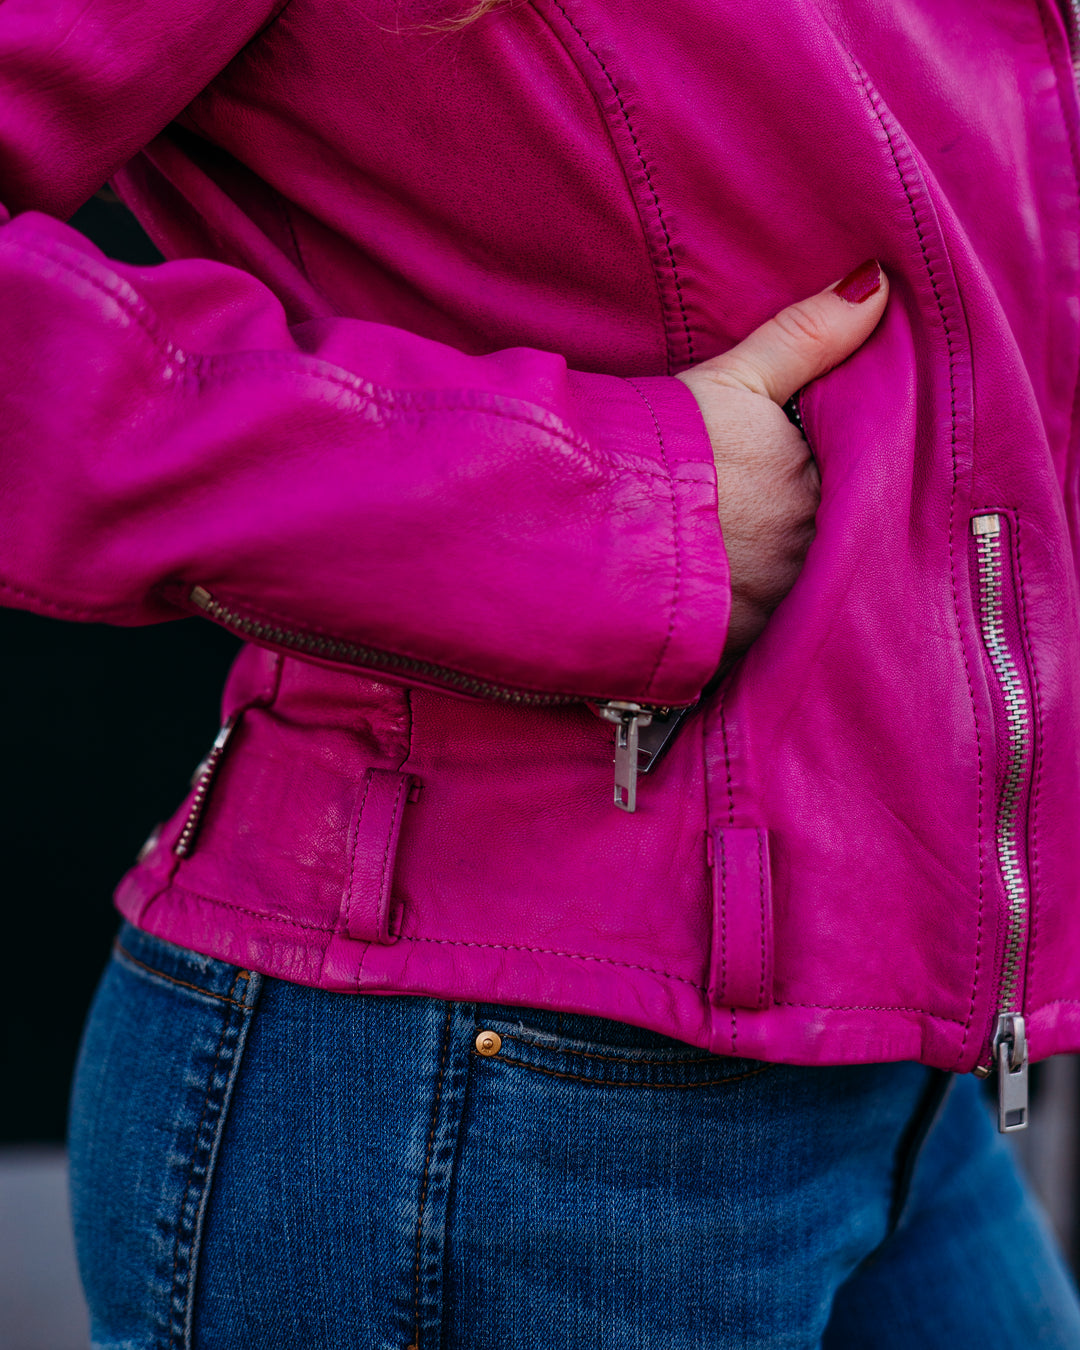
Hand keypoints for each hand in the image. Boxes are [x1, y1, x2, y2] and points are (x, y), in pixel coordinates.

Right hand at [676, 260, 888, 661]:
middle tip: (775, 518)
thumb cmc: (661, 444)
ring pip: (801, 586)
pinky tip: (731, 600)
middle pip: (833, 538)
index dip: (835, 477)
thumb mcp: (733, 379)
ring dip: (787, 576)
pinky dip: (754, 616)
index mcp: (817, 481)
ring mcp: (778, 600)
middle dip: (817, 530)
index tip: (810, 473)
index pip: (854, 482)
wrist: (593, 520)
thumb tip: (877, 282)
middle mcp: (810, 547)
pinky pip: (766, 632)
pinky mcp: (742, 644)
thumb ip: (807, 336)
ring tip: (753, 561)